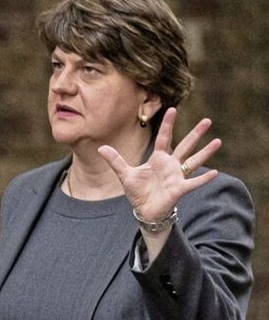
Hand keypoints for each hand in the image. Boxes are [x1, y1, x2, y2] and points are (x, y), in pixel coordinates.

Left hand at [98, 107, 220, 221]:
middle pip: (185, 145)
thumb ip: (115, 161)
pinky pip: (193, 182)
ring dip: (206, 152)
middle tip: (208, 120)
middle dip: (195, 134)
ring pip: (194, 161)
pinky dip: (203, 178)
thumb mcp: (125, 174)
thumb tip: (101, 148)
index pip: (165, 138)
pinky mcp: (179, 189)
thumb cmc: (138, 192)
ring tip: (218, 141)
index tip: (172, 109)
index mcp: (158, 159)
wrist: (144, 211)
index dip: (168, 124)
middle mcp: (170, 165)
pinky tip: (214, 172)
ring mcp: (176, 176)